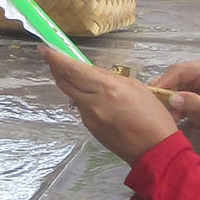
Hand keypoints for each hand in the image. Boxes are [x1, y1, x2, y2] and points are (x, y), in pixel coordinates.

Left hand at [40, 47, 178, 164]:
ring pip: (72, 95)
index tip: (44, 48)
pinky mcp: (90, 129)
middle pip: (65, 82)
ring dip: (69, 82)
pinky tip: (93, 95)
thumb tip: (92, 72)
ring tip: (74, 73)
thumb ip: (110, 78)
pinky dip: (82, 97)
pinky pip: (82, 107)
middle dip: (55, 68)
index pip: (73, 70)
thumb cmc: (153, 116)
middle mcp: (93, 103)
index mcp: (107, 89)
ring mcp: (89, 118)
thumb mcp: (136, 88)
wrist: (154, 151)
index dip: (56, 58)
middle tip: (50, 56)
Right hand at [154, 57, 199, 163]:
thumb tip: (170, 99)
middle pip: (172, 79)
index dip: (164, 81)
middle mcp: (197, 74)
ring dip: (166, 102)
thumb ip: (192, 103)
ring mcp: (193, 87)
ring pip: (171, 90)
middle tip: (153, 106)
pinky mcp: (191, 100)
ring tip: (164, 115)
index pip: (179, 71)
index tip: (152, 94)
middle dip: (163, 92)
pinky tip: (171, 118)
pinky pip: (175, 101)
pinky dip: (171, 109)